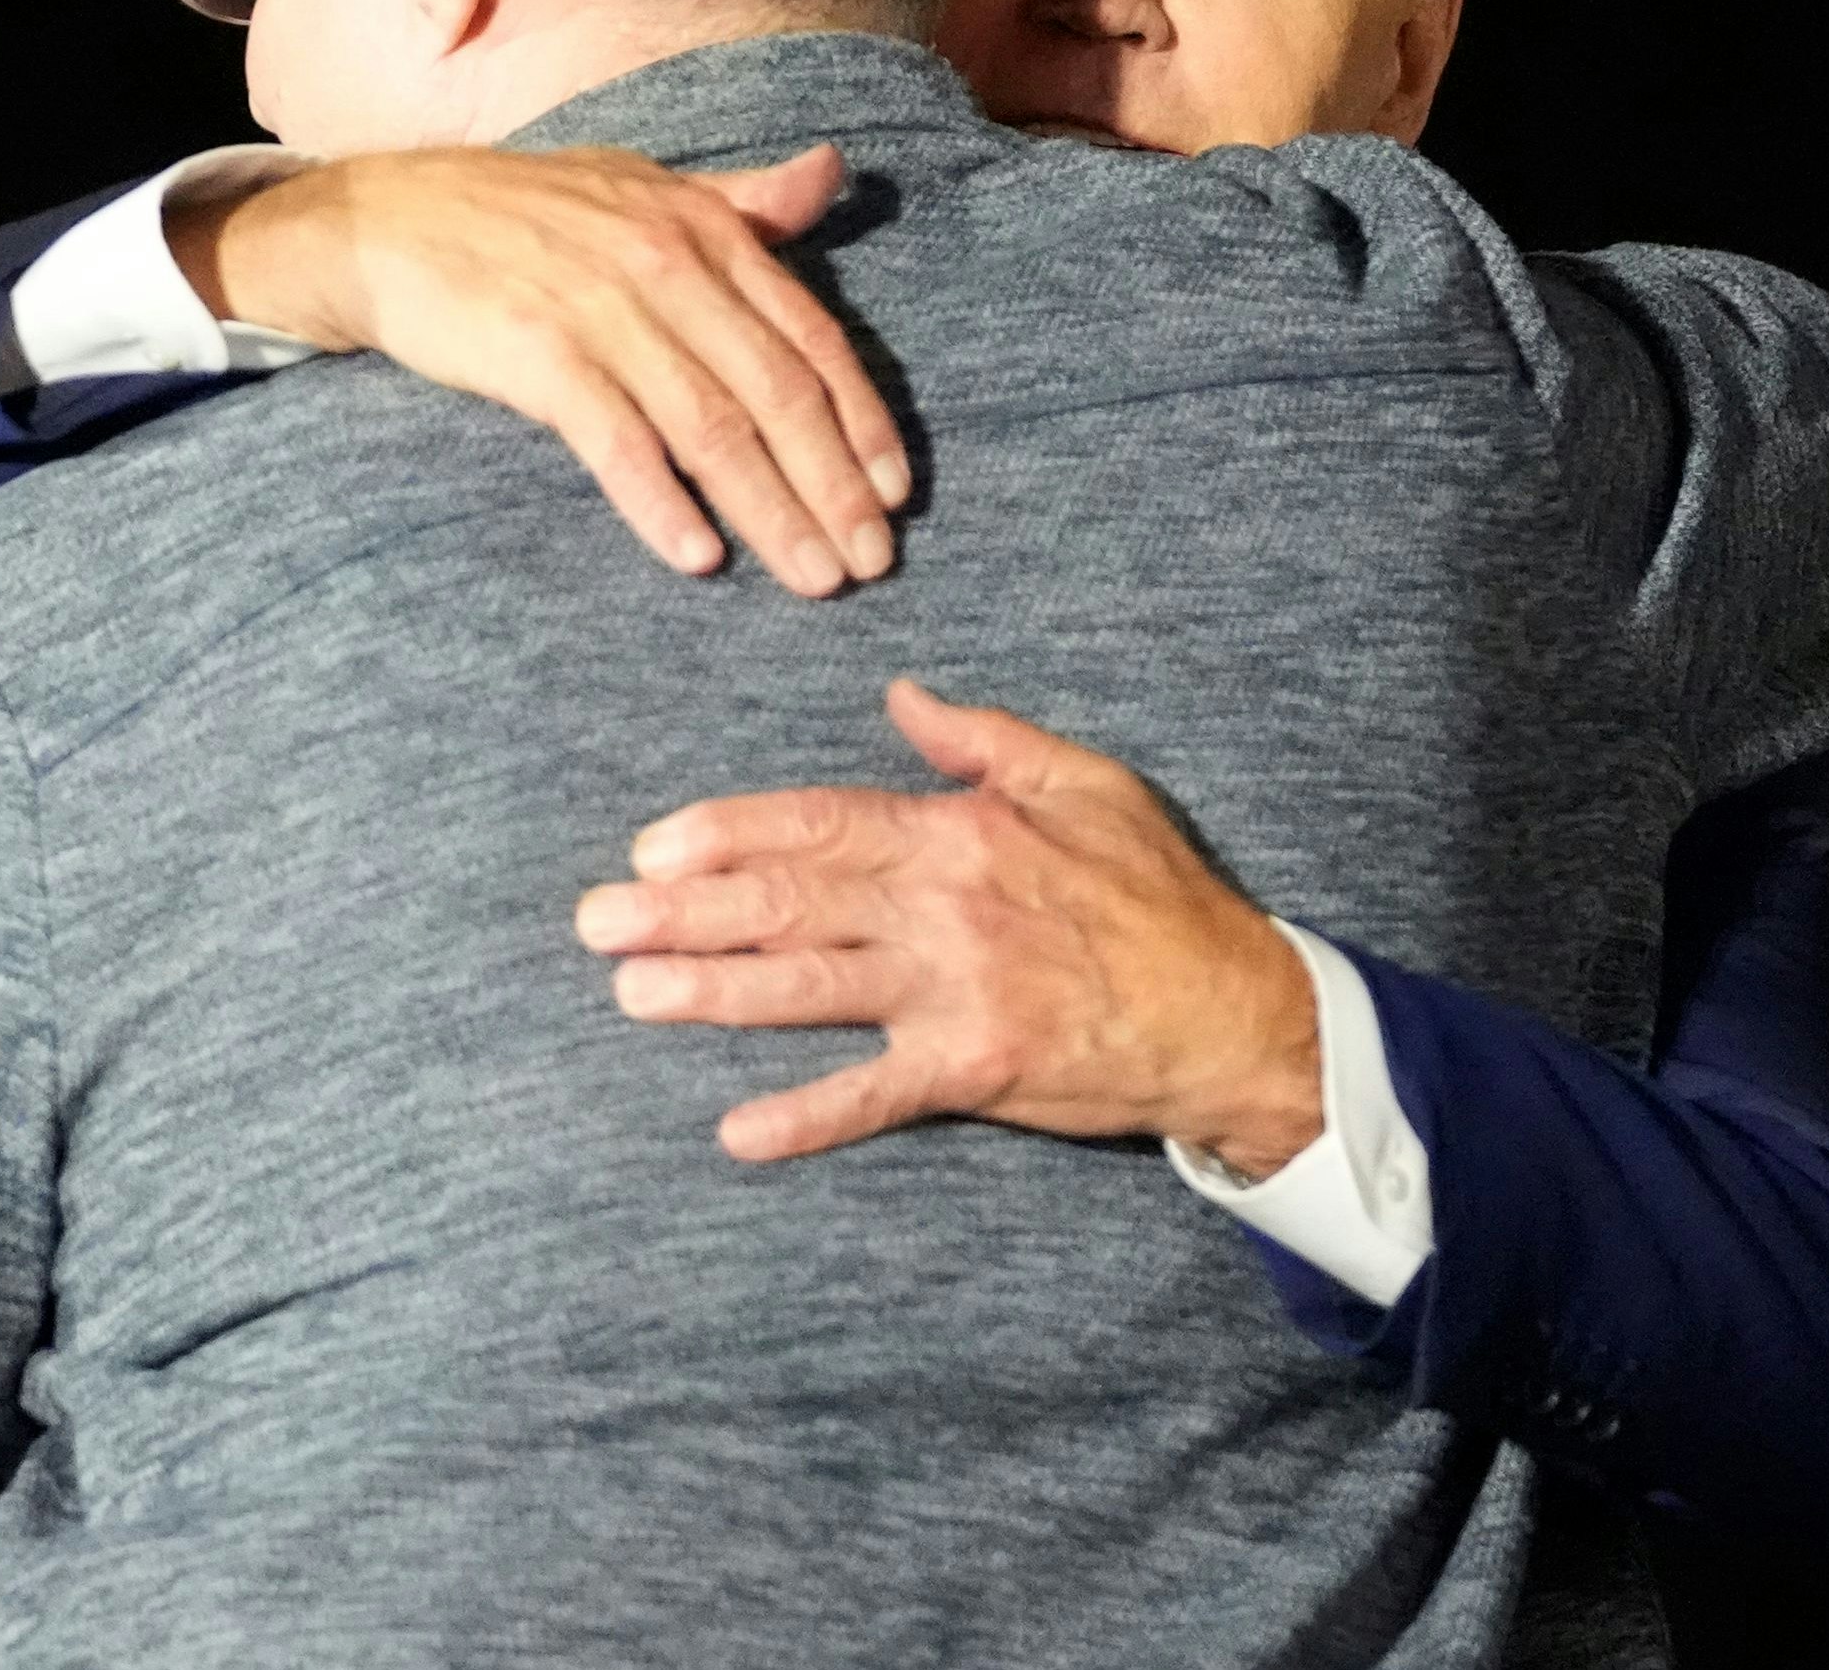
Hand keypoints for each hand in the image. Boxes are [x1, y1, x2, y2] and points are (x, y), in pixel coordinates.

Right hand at [170, 143, 906, 595]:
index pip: (811, 336)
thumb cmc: (519, 211)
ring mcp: (602, 308)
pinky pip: (616, 440)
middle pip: (775, 392)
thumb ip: (741, 202)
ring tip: (811, 576)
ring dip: (770, 510)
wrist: (385, 221)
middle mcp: (666, 263)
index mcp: (704, 228)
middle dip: (832, 485)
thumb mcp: (639, 188)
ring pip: (712, 425)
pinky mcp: (536, 354)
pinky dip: (661, 501)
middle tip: (871, 564)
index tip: (896, 495)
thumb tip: (831, 172)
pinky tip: (699, 556)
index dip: (861, 421)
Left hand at [572, 679, 1323, 1172]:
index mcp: (959, 833)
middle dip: (683, 912)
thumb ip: (982, 740)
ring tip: (630, 995)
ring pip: (809, 990)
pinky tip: (736, 1133)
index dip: (725, 833)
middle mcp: (944, 909)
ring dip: (713, 994)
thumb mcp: (1085, 782)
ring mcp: (955, 994)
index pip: (817, 822)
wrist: (1234, 1014)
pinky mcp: (976, 1072)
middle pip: (789, 903)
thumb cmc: (1159, 894)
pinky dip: (806, 1119)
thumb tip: (900, 695)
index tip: (650, 848)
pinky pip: (875, 1097)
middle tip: (593, 923)